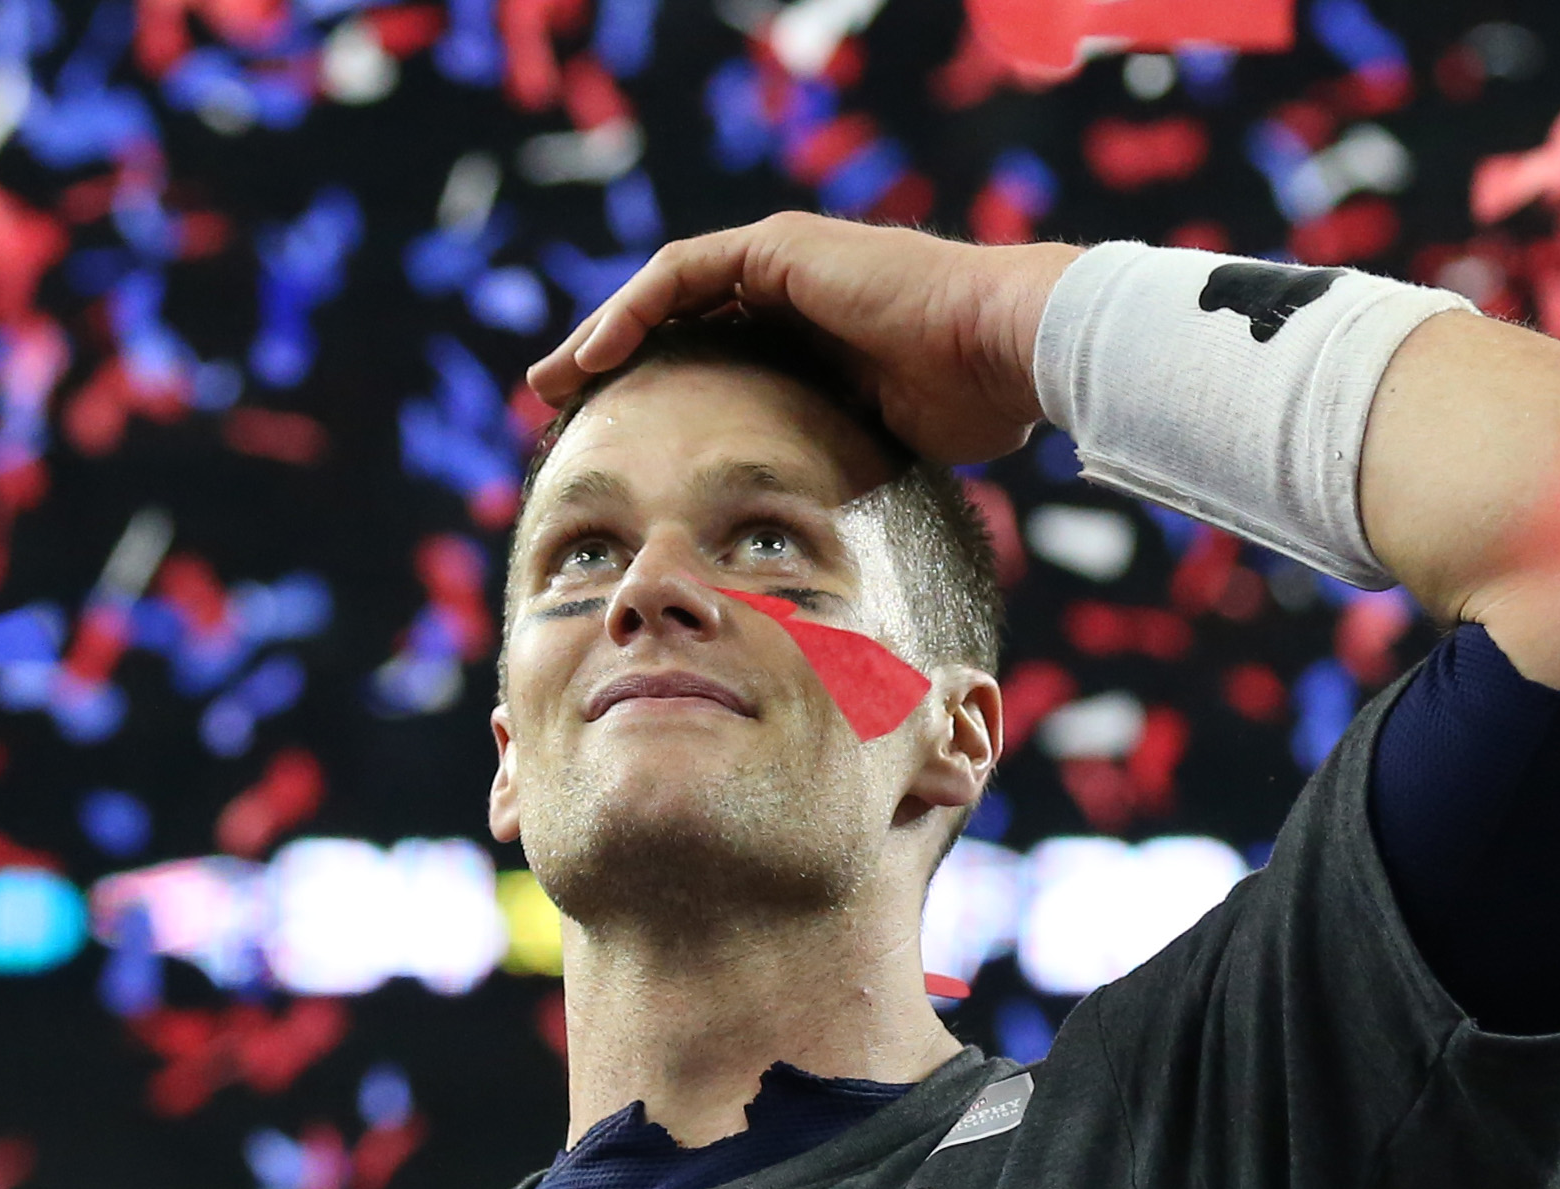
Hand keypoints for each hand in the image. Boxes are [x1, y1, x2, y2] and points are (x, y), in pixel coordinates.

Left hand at [524, 213, 1084, 466]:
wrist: (1007, 354)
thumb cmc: (971, 417)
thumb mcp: (879, 461)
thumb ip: (839, 483)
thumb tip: (822, 571)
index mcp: (813, 341)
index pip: (713, 358)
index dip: (658, 396)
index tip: (614, 448)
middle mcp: (793, 293)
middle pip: (676, 322)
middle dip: (610, 363)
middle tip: (553, 407)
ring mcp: (784, 263)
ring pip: (665, 293)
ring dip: (601, 336)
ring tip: (552, 383)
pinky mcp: (777, 247)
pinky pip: (680, 273)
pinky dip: (631, 310)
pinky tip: (593, 356)